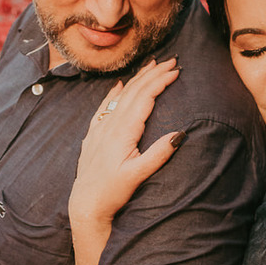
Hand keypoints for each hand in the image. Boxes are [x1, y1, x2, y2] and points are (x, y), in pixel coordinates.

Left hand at [70, 57, 183, 229]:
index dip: (160, 81)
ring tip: (150, 65)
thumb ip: (158, 154)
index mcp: (123, 132)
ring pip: (120, 96)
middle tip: (170, 60)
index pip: (144, 98)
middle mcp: (110, 125)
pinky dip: (114, 92)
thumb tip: (180, 134)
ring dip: (137, 79)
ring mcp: (100, 128)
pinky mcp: (94, 135)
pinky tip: (119, 84)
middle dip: (152, 74)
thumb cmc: (112, 192)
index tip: (176, 70)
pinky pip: (104, 106)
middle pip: (133, 91)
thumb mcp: (138, 175)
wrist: (86, 204)